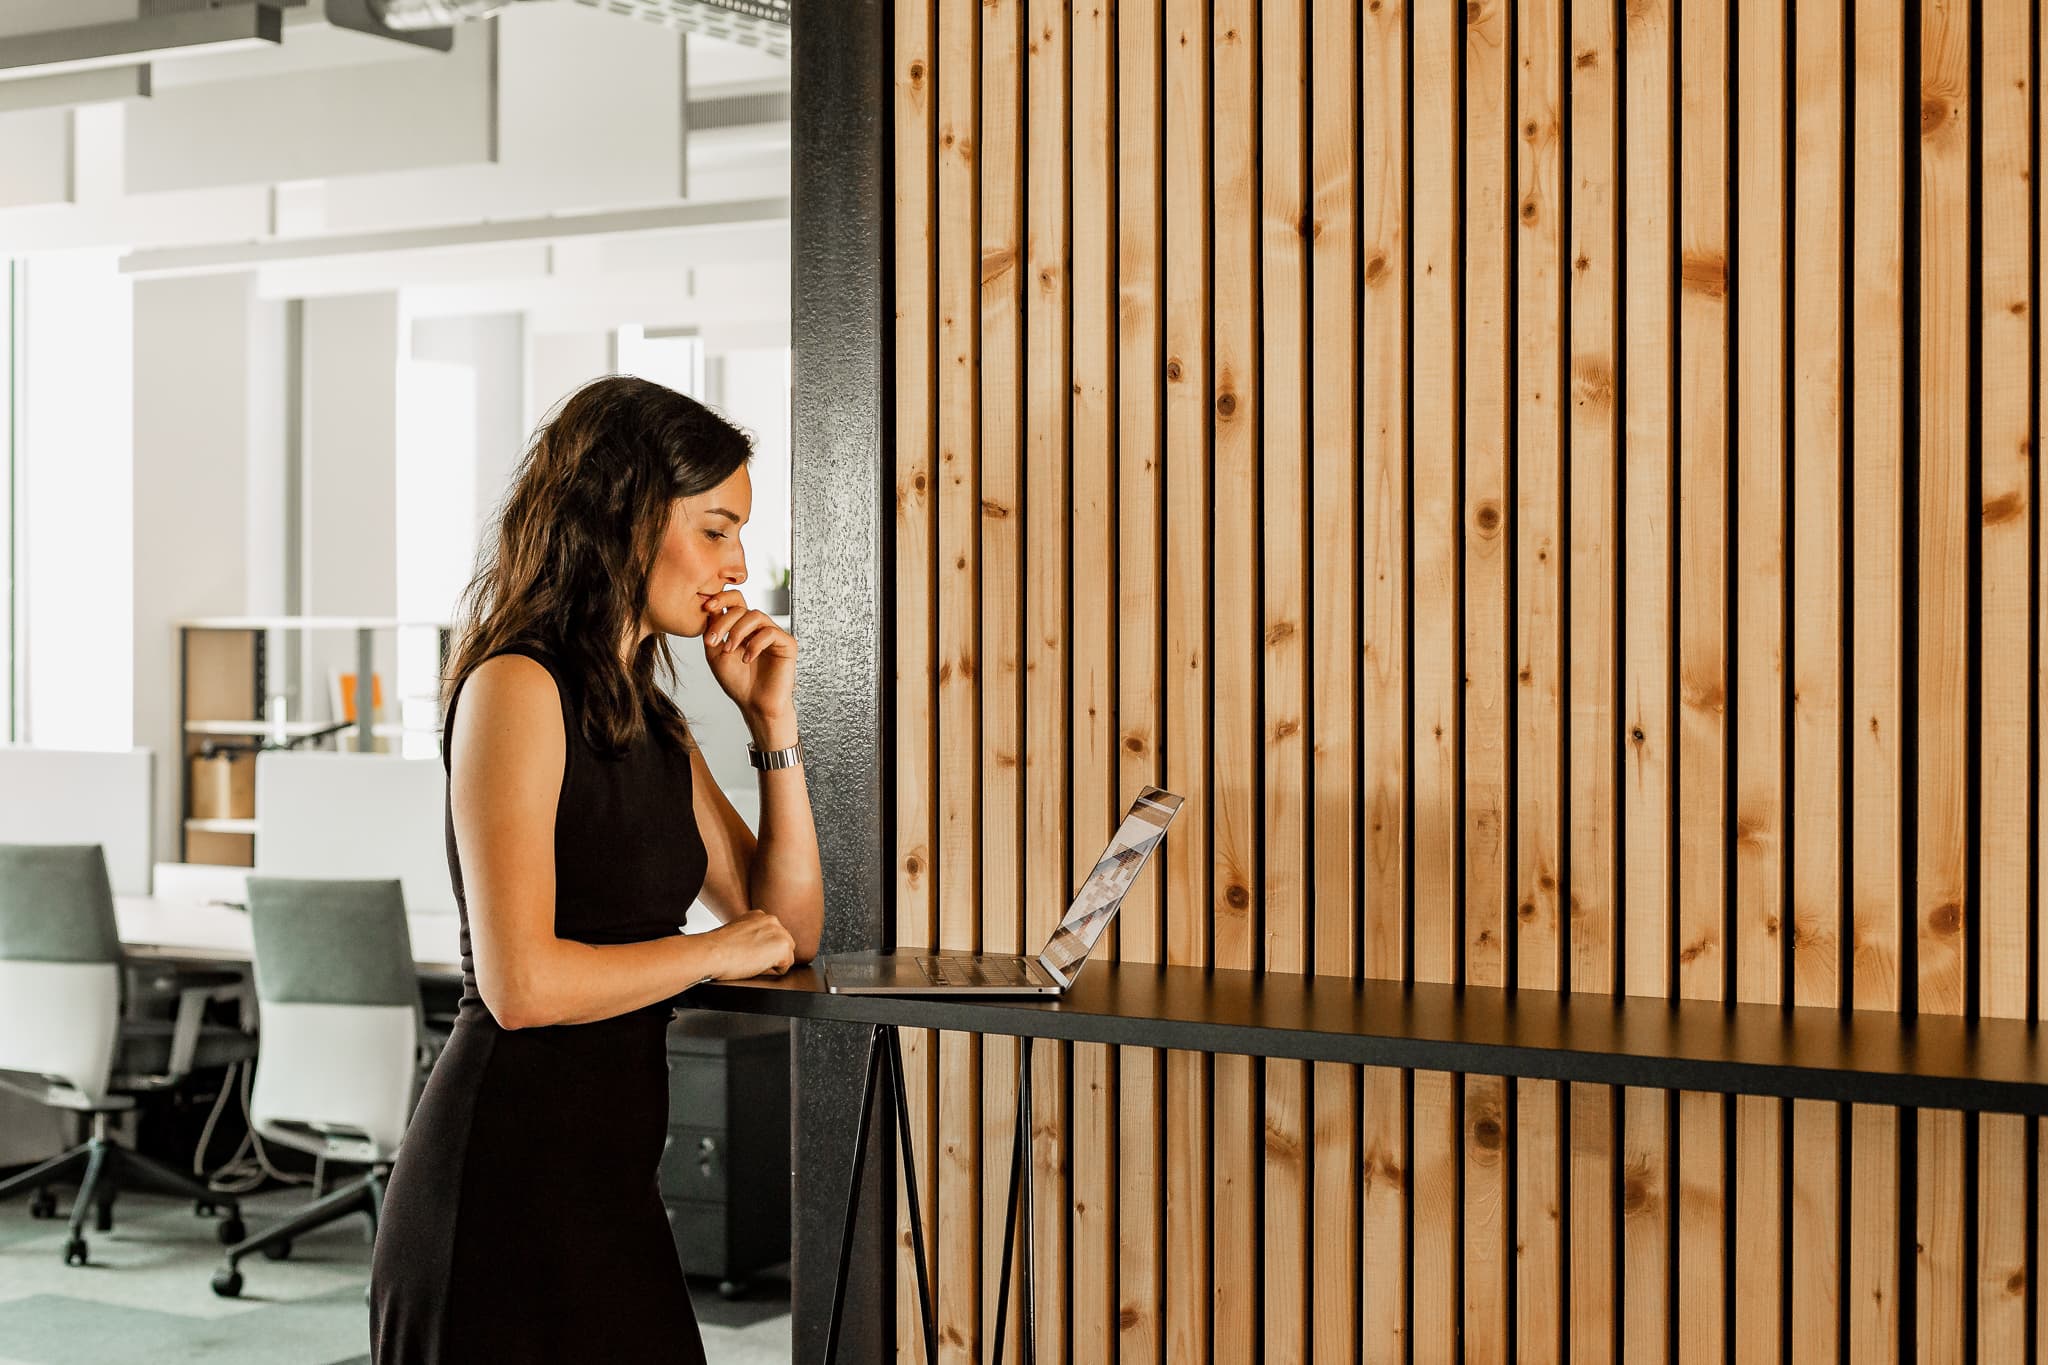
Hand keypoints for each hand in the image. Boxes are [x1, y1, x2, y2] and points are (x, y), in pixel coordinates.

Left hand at [701, 589, 796, 724]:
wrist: (754, 705)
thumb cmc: (737, 682)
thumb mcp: (715, 654)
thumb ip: (713, 630)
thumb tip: (709, 606)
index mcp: (742, 627)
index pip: (734, 602)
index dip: (721, 599)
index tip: (707, 607)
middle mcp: (759, 628)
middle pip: (742, 607)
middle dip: (724, 621)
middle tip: (713, 641)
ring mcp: (774, 634)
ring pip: (756, 616)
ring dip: (738, 631)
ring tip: (729, 650)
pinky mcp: (787, 643)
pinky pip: (770, 632)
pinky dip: (755, 644)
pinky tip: (747, 659)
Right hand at [708, 909, 796, 979]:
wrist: (712, 952)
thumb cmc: (716, 948)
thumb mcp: (736, 933)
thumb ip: (751, 936)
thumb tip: (756, 948)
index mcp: (759, 916)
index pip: (772, 938)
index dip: (761, 951)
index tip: (746, 952)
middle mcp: (772, 920)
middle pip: (782, 946)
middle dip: (769, 956)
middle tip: (747, 959)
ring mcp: (779, 932)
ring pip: (785, 957)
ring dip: (770, 964)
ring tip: (750, 961)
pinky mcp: (783, 947)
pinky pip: (784, 968)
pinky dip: (770, 972)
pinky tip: (754, 965)